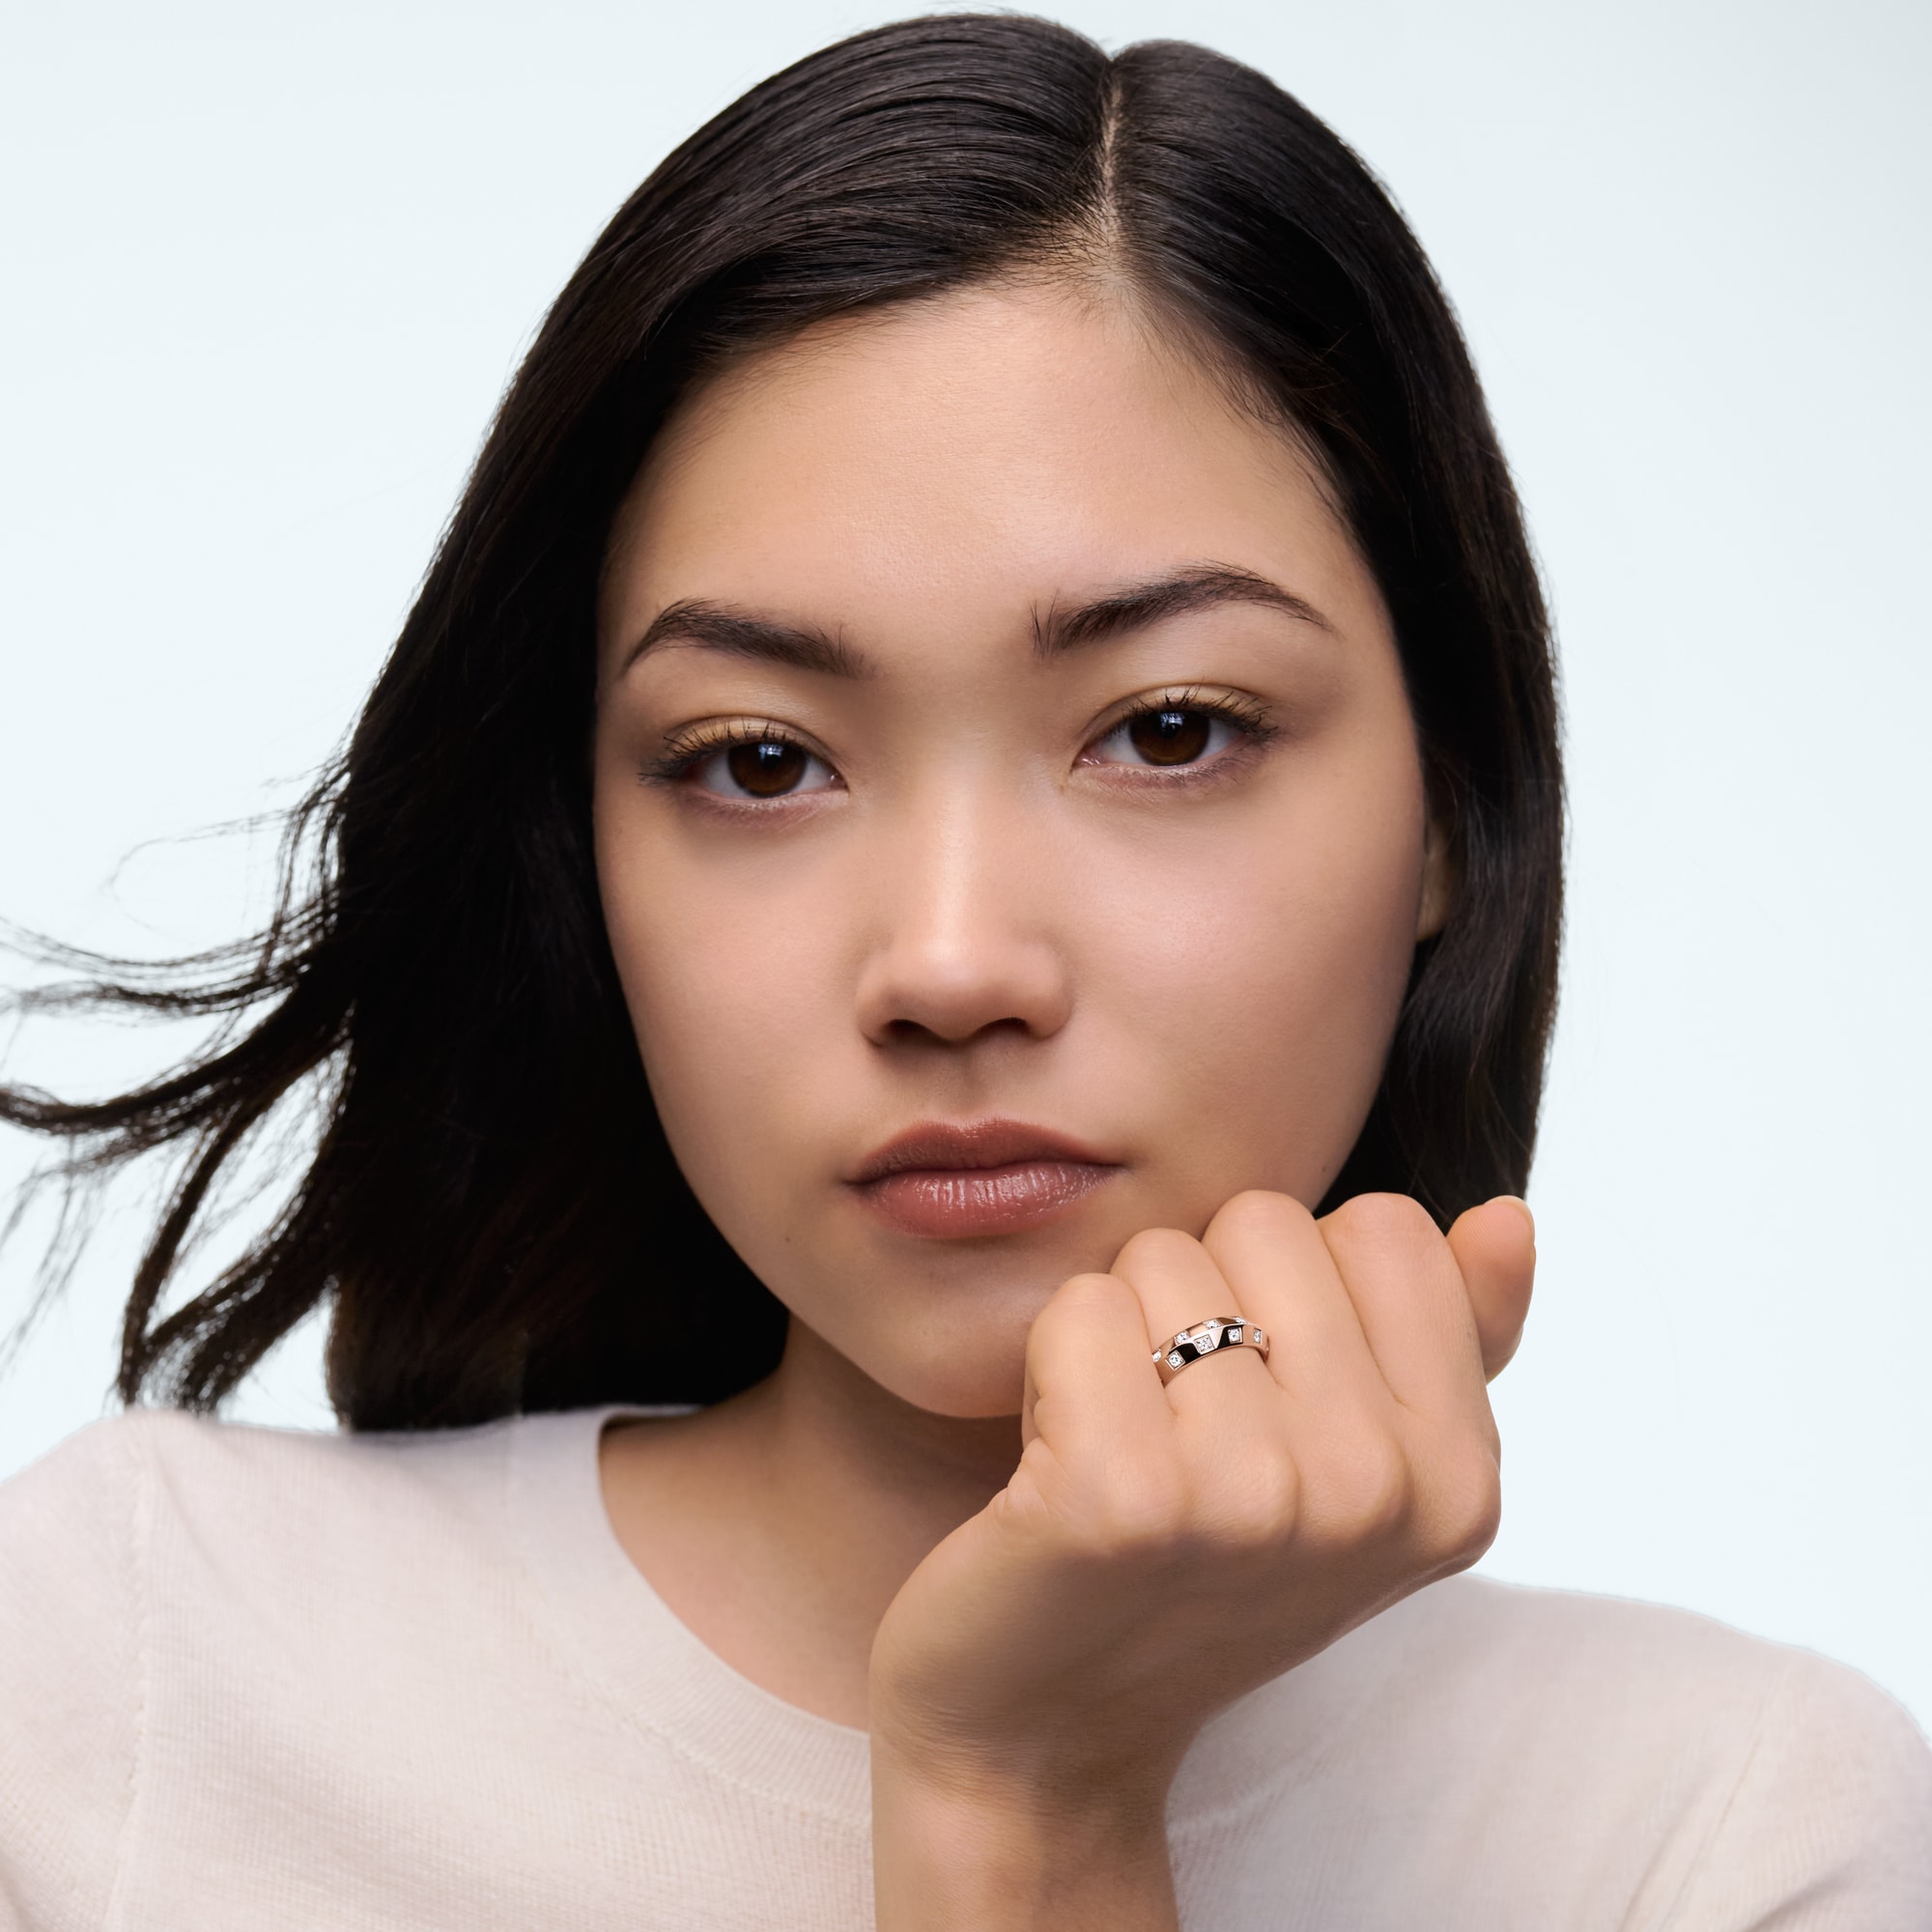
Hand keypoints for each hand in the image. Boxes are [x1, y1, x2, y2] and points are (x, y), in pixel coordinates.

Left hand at [868, 1189, 1535, 1929]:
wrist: (1045, 1733)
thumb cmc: (1196, 1573)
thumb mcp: (1355, 1467)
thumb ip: (1445, 1337)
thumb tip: (1504, 1212)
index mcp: (1460, 1479)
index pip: (1387, 1227)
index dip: (1299, 1285)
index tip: (1266, 1399)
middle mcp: (1376, 1492)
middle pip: (1268, 1223)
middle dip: (1202, 1297)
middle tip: (1180, 1430)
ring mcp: (1253, 1500)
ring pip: (1163, 1258)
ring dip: (1120, 1334)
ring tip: (1123, 1450)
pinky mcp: (1121, 1501)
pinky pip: (1079, 1309)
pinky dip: (1047, 1364)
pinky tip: (1054, 1465)